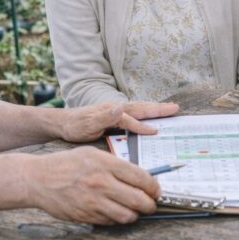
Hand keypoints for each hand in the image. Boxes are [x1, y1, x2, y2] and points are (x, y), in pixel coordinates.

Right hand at [28, 147, 158, 224]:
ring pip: (127, 215)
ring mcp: (93, 201)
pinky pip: (110, 222)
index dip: (154, 187)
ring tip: (134, 210)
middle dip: (150, 205)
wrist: (38, 179)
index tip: (156, 190)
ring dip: (135, 215)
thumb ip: (116, 164)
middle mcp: (102, 183)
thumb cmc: (67, 164)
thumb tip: (140, 178)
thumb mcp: (93, 154)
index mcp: (106, 164)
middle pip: (139, 200)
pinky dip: (117, 219)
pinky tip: (115, 212)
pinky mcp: (85, 216)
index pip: (141, 178)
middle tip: (151, 204)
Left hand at [57, 101, 178, 142]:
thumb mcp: (87, 123)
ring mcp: (116, 111)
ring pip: (139, 109)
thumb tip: (120, 107)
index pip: (131, 120)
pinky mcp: (114, 116)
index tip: (157, 132)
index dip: (143, 126)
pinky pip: (135, 114)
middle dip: (158, 109)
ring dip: (154, 109)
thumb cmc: (74, 126)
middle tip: (175, 108)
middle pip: (141, 108)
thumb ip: (105, 116)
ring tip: (169, 109)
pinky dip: (145, 113)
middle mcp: (116, 109)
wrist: (62, 123)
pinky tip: (150, 117)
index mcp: (112, 112)